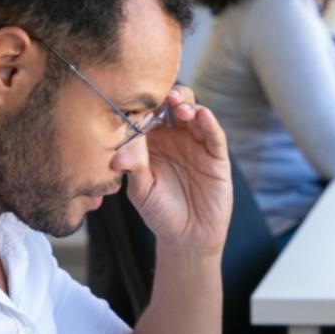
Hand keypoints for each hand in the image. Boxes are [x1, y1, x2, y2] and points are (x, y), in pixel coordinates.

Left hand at [125, 86, 232, 254]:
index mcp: (152, 142)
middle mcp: (174, 137)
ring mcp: (196, 143)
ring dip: (187, 104)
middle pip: (173, 105)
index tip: (136, 100)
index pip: (148, 114)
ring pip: (194, 113)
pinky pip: (214, 134)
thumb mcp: (140, 190)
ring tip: (178, 106)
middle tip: (161, 97)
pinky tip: (202, 115)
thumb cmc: (159, 212)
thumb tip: (118, 154)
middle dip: (167, 96)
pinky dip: (209, 121)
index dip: (143, 105)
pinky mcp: (216, 155)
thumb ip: (132, 167)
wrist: (187, 237)